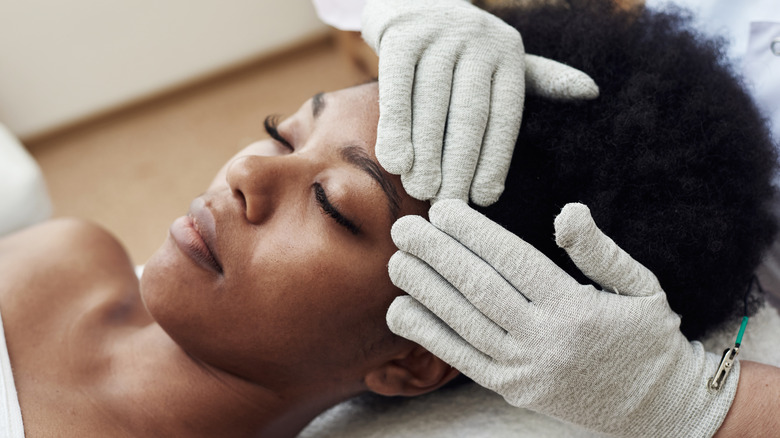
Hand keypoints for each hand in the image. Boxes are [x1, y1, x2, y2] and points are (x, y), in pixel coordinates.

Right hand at [362, 0, 597, 205]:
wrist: (413, 0)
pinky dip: (395, 129)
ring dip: (427, 154)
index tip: (483, 200)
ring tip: (423, 191)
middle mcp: (478, 39)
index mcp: (508, 51)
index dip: (495, 161)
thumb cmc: (462, 48)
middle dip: (460, 165)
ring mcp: (439, 35)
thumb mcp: (502, 59)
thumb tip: (591, 91)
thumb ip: (541, 80)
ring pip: (432, 106)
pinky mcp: (401, 36)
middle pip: (470, 114)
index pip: (504, 116)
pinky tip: (395, 163)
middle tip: (450, 205)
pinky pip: (398, 91)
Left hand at [387, 200, 735, 436]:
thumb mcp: (643, 288)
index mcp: (576, 309)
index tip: (443, 209)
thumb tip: (567, 212)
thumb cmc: (648, 339)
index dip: (473, 233)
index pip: (513, 261)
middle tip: (404, 227)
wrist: (656, 410)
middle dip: (437, 255)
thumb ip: (601, 251)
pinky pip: (463, 360)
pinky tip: (403, 311)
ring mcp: (525, 369)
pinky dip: (429, 336)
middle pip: (480, 289)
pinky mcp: (512, 390)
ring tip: (397, 261)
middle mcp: (546, 340)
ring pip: (464, 324)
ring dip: (425, 291)